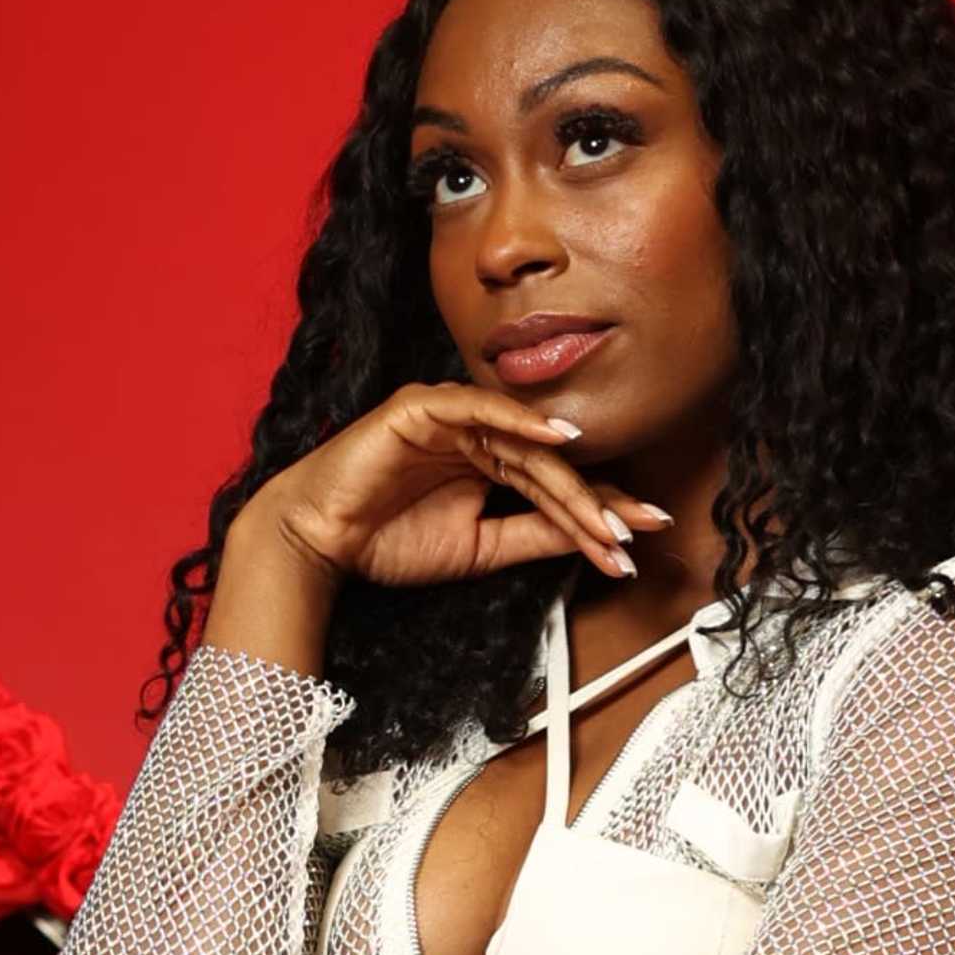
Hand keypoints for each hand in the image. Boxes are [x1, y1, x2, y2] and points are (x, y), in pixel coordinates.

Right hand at [208, 380, 665, 665]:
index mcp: (488, 464)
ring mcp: (453, 416)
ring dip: (570, 479)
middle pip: (551, 465)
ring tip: (607, 514)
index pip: (554, 484)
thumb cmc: (385, 542)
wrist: (319, 541)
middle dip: (596, 502)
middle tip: (635, 532)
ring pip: (525, 443)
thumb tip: (590, 537)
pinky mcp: (424, 405)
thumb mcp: (478, 548)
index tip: (636, 542)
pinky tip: (561, 437)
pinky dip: (521, 419)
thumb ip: (531, 535)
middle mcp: (477, 435)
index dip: (596, 511)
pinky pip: (481, 407)